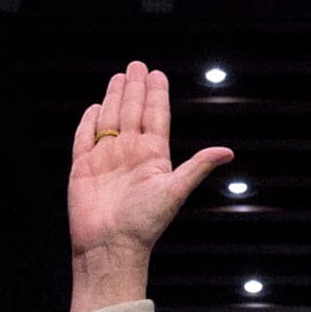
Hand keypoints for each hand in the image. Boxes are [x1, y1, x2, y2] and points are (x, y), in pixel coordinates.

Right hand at [67, 60, 235, 260]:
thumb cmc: (144, 223)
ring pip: (110, 119)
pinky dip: (88, 122)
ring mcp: (106, 159)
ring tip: (119, 77)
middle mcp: (130, 153)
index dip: (156, 95)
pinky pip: (85, 138)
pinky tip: (94, 107)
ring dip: (114, 98)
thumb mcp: (175, 190)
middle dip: (134, 88)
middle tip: (137, 65)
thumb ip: (197, 166)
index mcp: (153, 156)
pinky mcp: (83, 168)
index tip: (158, 74)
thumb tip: (228, 152)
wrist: (110, 246)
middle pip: (132, 111)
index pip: (155, 117)